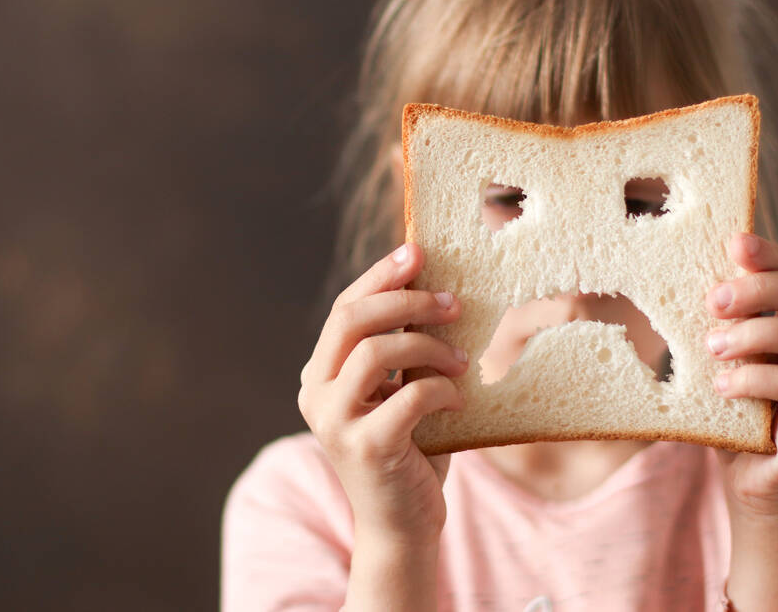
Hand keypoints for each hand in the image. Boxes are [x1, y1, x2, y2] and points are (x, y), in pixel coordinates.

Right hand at [297, 242, 467, 543]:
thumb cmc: (411, 452)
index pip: (344, 308)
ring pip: (376, 351)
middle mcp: (316, 394)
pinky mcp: (366, 446)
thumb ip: (406, 350)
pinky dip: (442, 389)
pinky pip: (410, 395)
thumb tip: (436, 289)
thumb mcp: (404, 392)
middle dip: (406, 299)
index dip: (380, 275)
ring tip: (462, 359)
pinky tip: (460, 399)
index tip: (418, 250)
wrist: (404, 527)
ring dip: (429, 345)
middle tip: (453, 301)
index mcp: (320, 375)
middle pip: (351, 319)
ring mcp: (334, 422)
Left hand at [705, 232, 777, 515]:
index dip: (771, 254)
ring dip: (754, 334)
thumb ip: (721, 321)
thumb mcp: (723, 356)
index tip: (733, 242)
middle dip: (761, 288)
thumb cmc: (736, 409)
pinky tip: (721, 387)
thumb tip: (691, 278)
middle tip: (712, 301)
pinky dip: (753, 379)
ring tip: (711, 347)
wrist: (753, 481)